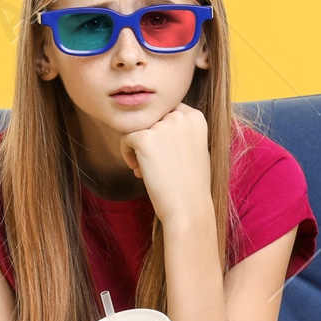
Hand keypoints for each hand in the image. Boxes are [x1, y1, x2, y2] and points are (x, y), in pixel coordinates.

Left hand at [118, 104, 211, 227]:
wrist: (188, 208)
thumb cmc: (191, 184)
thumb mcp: (196, 149)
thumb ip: (181, 131)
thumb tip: (159, 122)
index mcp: (195, 117)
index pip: (168, 111)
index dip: (160, 131)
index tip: (163, 152)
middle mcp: (180, 117)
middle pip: (151, 119)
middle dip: (149, 139)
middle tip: (153, 164)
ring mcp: (162, 127)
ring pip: (137, 128)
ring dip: (137, 148)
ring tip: (145, 170)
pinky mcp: (145, 139)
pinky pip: (125, 139)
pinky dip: (127, 155)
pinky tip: (138, 171)